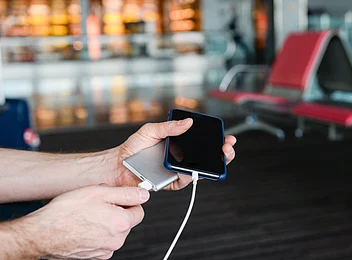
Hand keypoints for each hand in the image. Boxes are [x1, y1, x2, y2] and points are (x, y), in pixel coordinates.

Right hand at [22, 185, 149, 258]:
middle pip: (126, 221)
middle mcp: (116, 240)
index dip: (128, 200)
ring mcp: (105, 250)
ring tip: (88, 213)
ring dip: (106, 220)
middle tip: (98, 202)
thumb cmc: (66, 212)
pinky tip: (84, 224)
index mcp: (121, 223)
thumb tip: (143, 194)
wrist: (42, 233)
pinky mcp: (94, 255)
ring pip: (114, 230)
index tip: (117, 197)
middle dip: (116, 209)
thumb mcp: (100, 192)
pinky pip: (103, 240)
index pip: (139, 210)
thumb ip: (126, 193)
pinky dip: (98, 231)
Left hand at [113, 119, 236, 189]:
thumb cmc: (134, 146)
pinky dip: (191, 174)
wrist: (120, 163)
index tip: (225, 137)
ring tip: (220, 155)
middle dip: (223, 153)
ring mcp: (178, 170)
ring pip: (201, 170)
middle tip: (227, 146)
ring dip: (213, 164)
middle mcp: (182, 158)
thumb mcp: (152, 130)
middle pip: (208, 158)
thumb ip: (170, 127)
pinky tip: (194, 167)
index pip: (203, 144)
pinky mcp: (172, 182)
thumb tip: (189, 122)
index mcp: (180, 145)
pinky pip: (185, 180)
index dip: (217, 141)